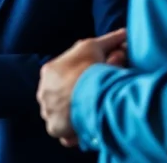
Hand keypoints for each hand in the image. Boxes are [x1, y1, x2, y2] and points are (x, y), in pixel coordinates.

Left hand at [36, 29, 126, 146]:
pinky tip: (86, 129)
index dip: (80, 77)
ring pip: (60, 114)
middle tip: (94, 99)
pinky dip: (74, 132)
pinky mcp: (54, 128)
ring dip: (74, 114)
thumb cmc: (90, 68)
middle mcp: (43, 91)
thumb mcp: (95, 47)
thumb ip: (107, 41)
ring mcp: (47, 110)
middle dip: (75, 96)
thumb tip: (123, 34)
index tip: (93, 80)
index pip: (64, 74)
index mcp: (49, 71)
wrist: (91, 93)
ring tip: (91, 114)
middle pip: (60, 95)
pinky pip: (64, 132)